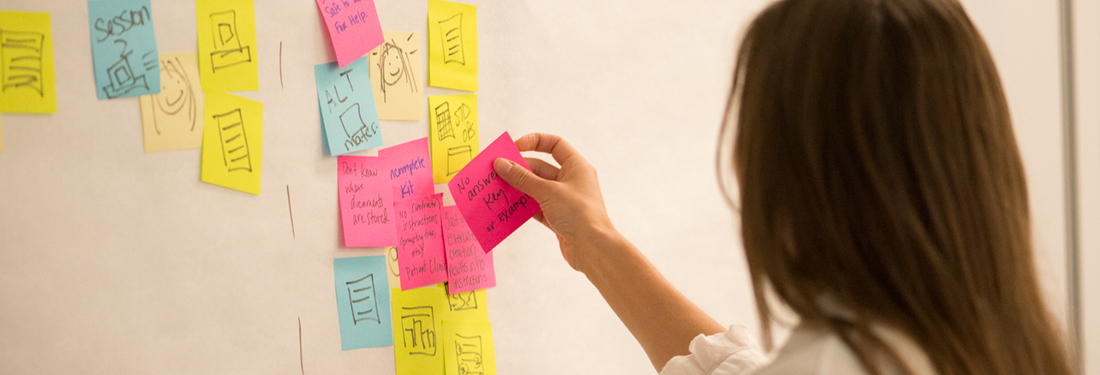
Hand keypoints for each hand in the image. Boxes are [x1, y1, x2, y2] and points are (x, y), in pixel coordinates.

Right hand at [493, 133, 616, 272]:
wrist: (592, 249)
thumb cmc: (579, 214)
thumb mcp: (548, 191)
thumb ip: (523, 178)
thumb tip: (502, 164)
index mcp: (577, 167)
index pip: (555, 144)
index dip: (534, 142)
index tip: (514, 147)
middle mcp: (571, 181)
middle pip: (541, 168)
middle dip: (519, 169)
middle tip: (497, 171)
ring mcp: (564, 200)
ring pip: (536, 188)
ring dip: (518, 188)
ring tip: (497, 188)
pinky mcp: (558, 217)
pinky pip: (536, 207)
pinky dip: (523, 206)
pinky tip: (507, 206)